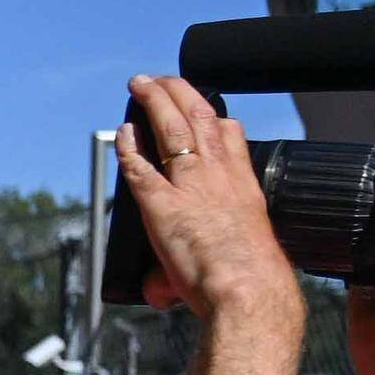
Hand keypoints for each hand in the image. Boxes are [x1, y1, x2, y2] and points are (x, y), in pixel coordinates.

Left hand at [115, 76, 302, 328]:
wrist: (249, 290)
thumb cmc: (253, 282)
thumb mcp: (243, 256)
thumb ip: (203, 262)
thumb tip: (163, 293)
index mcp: (243, 187)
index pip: (232, 138)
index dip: (217, 118)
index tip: (209, 111)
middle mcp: (218, 178)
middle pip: (200, 119)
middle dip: (181, 93)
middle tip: (165, 80)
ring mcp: (190, 187)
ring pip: (171, 129)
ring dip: (154, 102)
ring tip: (141, 84)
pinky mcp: (161, 205)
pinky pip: (139, 167)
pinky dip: (128, 147)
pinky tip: (121, 133)